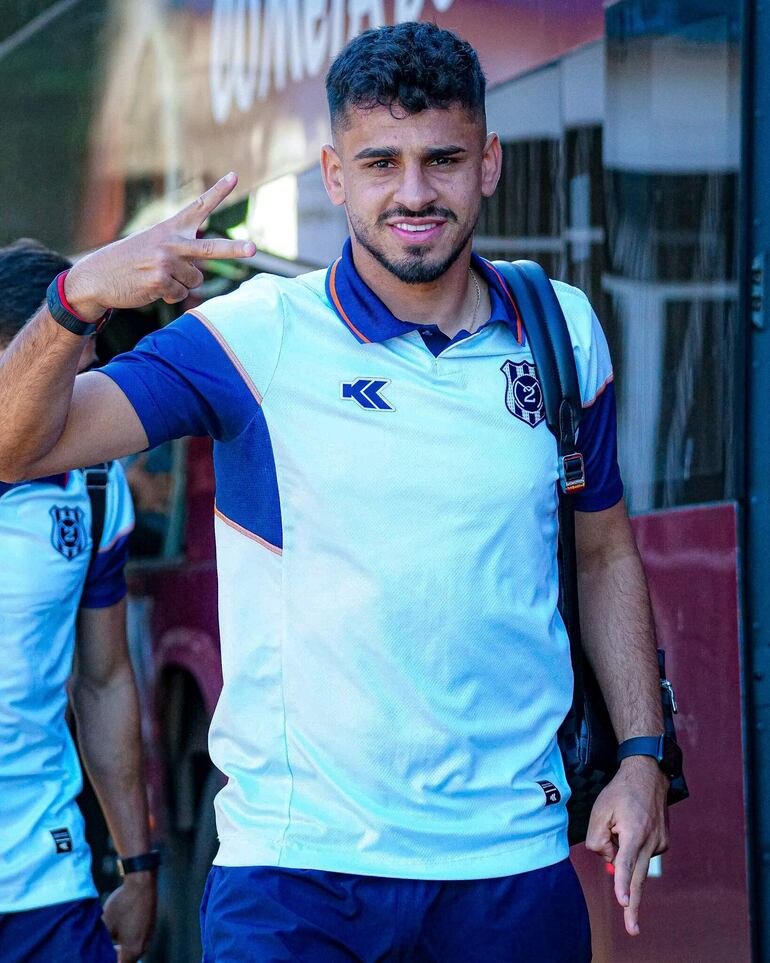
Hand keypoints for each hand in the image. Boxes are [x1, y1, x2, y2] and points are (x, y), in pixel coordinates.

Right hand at [65, 172, 256, 319]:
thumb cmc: (129, 262)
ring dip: (180, 284)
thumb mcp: (153, 247)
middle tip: (254, 249)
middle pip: (210, 248)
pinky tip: (151, 288)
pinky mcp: (160, 280)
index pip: (198, 207)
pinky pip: (180, 294)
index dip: (218, 192)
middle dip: (234, 249)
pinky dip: (168, 295)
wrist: (97, 276)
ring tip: (157, 277)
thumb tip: (200, 277)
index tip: (234, 176)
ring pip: (195, 280)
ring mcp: (165, 262)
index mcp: (170, 229)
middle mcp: (171, 242)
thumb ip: (181, 254)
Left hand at [102, 872, 156, 962]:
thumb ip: (101, 943)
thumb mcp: (106, 925)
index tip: (99, 957)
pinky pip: (139, 941)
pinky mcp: (150, 927)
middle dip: (115, 959)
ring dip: (122, 951)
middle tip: (103, 953)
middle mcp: (144, 947)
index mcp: (133, 950)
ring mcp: (149, 936)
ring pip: (133, 952)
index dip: (107, 962)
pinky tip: (121, 933)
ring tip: (111, 944)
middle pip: (127, 961)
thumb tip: (95, 950)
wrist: (141, 884)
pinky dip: (129, 942)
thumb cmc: (122, 905)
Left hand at [585, 756, 668, 936]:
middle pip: (638, 877)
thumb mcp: (599, 810)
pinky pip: (642, 853)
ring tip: (622, 821)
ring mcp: (660, 843)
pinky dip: (633, 847)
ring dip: (625, 854)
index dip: (622, 883)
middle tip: (632, 929)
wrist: (648, 775)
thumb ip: (598, 839)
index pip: (626, 862)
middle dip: (633, 904)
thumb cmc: (620, 792)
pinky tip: (632, 825)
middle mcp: (651, 841)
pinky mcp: (663, 843)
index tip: (623, 902)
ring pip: (637, 862)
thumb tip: (609, 861)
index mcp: (634, 832)